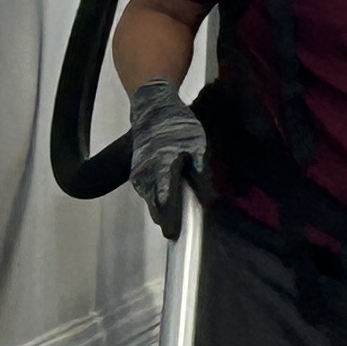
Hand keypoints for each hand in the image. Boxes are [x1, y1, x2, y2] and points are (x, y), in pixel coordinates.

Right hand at [126, 80, 203, 237]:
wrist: (152, 109)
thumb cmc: (177, 125)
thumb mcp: (197, 143)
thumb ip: (200, 169)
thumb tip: (208, 196)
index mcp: (162, 165)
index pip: (165, 197)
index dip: (170, 217)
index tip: (173, 234)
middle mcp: (146, 172)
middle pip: (154, 203)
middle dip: (164, 219)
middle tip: (173, 236)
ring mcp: (139, 172)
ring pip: (149, 199)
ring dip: (159, 213)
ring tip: (169, 228)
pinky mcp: (138, 172)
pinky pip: (146, 192)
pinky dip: (155, 202)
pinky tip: (162, 212)